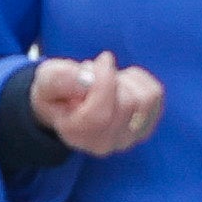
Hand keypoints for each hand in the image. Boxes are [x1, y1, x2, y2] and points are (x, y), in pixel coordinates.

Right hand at [28, 52, 163, 156]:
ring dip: (127, 79)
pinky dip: (140, 81)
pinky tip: (121, 83)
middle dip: (113, 76)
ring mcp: (128, 138)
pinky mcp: (144, 127)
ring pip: (145, 99)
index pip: (100, 114)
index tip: (102, 58)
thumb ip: (59, 79)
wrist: (65, 107)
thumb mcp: (45, 80)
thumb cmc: (54, 92)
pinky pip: (156, 96)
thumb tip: (86, 79)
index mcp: (76, 134)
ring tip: (108, 79)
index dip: (105, 82)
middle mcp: (105, 143)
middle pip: (126, 104)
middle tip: (95, 72)